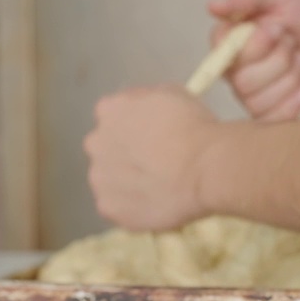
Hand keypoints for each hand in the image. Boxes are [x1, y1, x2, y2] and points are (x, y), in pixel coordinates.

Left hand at [84, 86, 219, 230]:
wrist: (204, 169)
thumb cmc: (193, 127)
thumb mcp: (171, 93)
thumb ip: (145, 100)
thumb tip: (143, 112)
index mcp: (109, 110)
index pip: (113, 115)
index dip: (133, 126)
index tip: (152, 135)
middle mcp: (95, 143)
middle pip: (105, 148)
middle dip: (123, 154)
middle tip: (153, 163)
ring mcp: (99, 179)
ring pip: (108, 179)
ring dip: (125, 182)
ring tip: (154, 187)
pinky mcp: (108, 208)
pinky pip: (117, 206)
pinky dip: (131, 207)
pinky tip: (152, 204)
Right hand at [208, 0, 299, 120]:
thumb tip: (212, 6)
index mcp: (229, 40)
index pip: (223, 53)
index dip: (254, 45)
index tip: (276, 28)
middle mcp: (234, 69)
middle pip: (243, 82)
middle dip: (278, 60)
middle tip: (292, 43)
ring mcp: (250, 93)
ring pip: (258, 101)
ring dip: (289, 78)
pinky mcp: (268, 111)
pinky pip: (271, 119)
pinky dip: (293, 103)